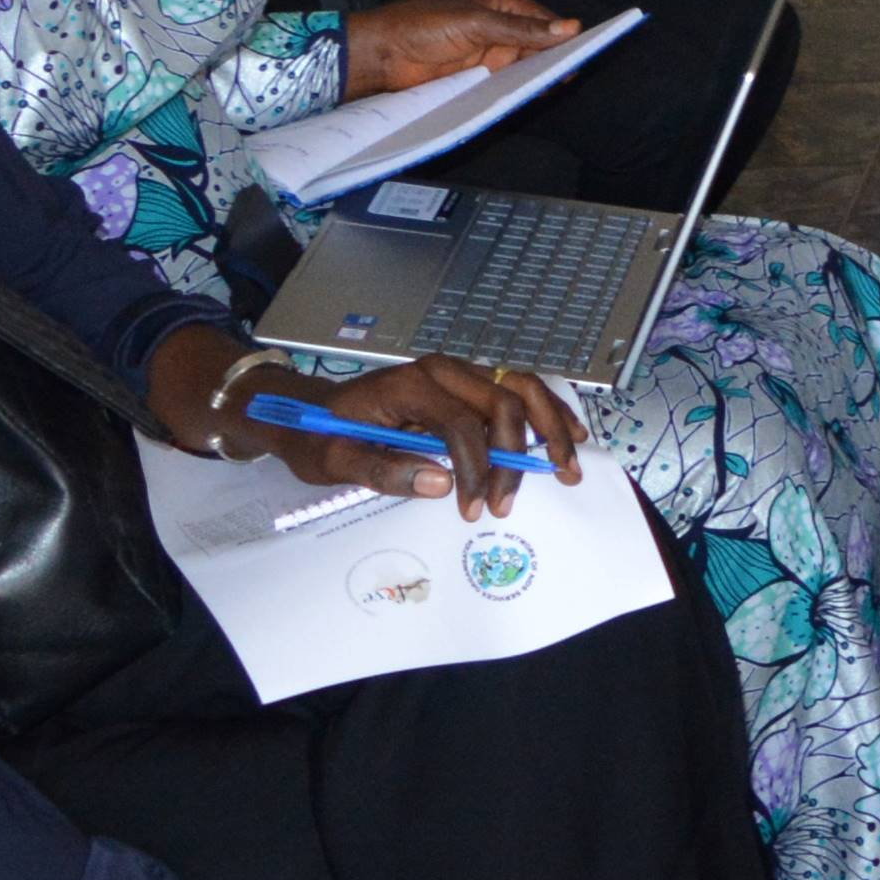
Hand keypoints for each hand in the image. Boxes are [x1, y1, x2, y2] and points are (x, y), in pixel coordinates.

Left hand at [253, 353, 585, 518]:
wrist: (311, 411)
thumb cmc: (320, 436)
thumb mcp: (335, 460)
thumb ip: (386, 471)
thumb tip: (442, 484)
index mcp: (411, 385)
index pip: (461, 424)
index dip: (475, 468)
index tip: (473, 508)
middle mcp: (443, 370)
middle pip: (504, 400)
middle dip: (517, 453)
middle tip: (511, 501)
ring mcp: (459, 372)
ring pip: (522, 388)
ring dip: (550, 425)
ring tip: (568, 464)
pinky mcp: (468, 383)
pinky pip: (517, 390)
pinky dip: (546, 412)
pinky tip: (568, 434)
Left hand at [346, 0, 575, 95]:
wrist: (382, 54)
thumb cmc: (423, 25)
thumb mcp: (476, 22)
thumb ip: (522, 29)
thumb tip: (570, 28)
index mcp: (506, 5)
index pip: (547, 21)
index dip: (567, 35)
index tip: (591, 48)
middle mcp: (504, 29)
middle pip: (541, 46)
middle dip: (557, 58)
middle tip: (577, 73)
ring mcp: (492, 55)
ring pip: (528, 67)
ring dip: (540, 76)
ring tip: (559, 87)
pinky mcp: (480, 78)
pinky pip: (509, 85)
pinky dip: (521, 90)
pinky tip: (534, 97)